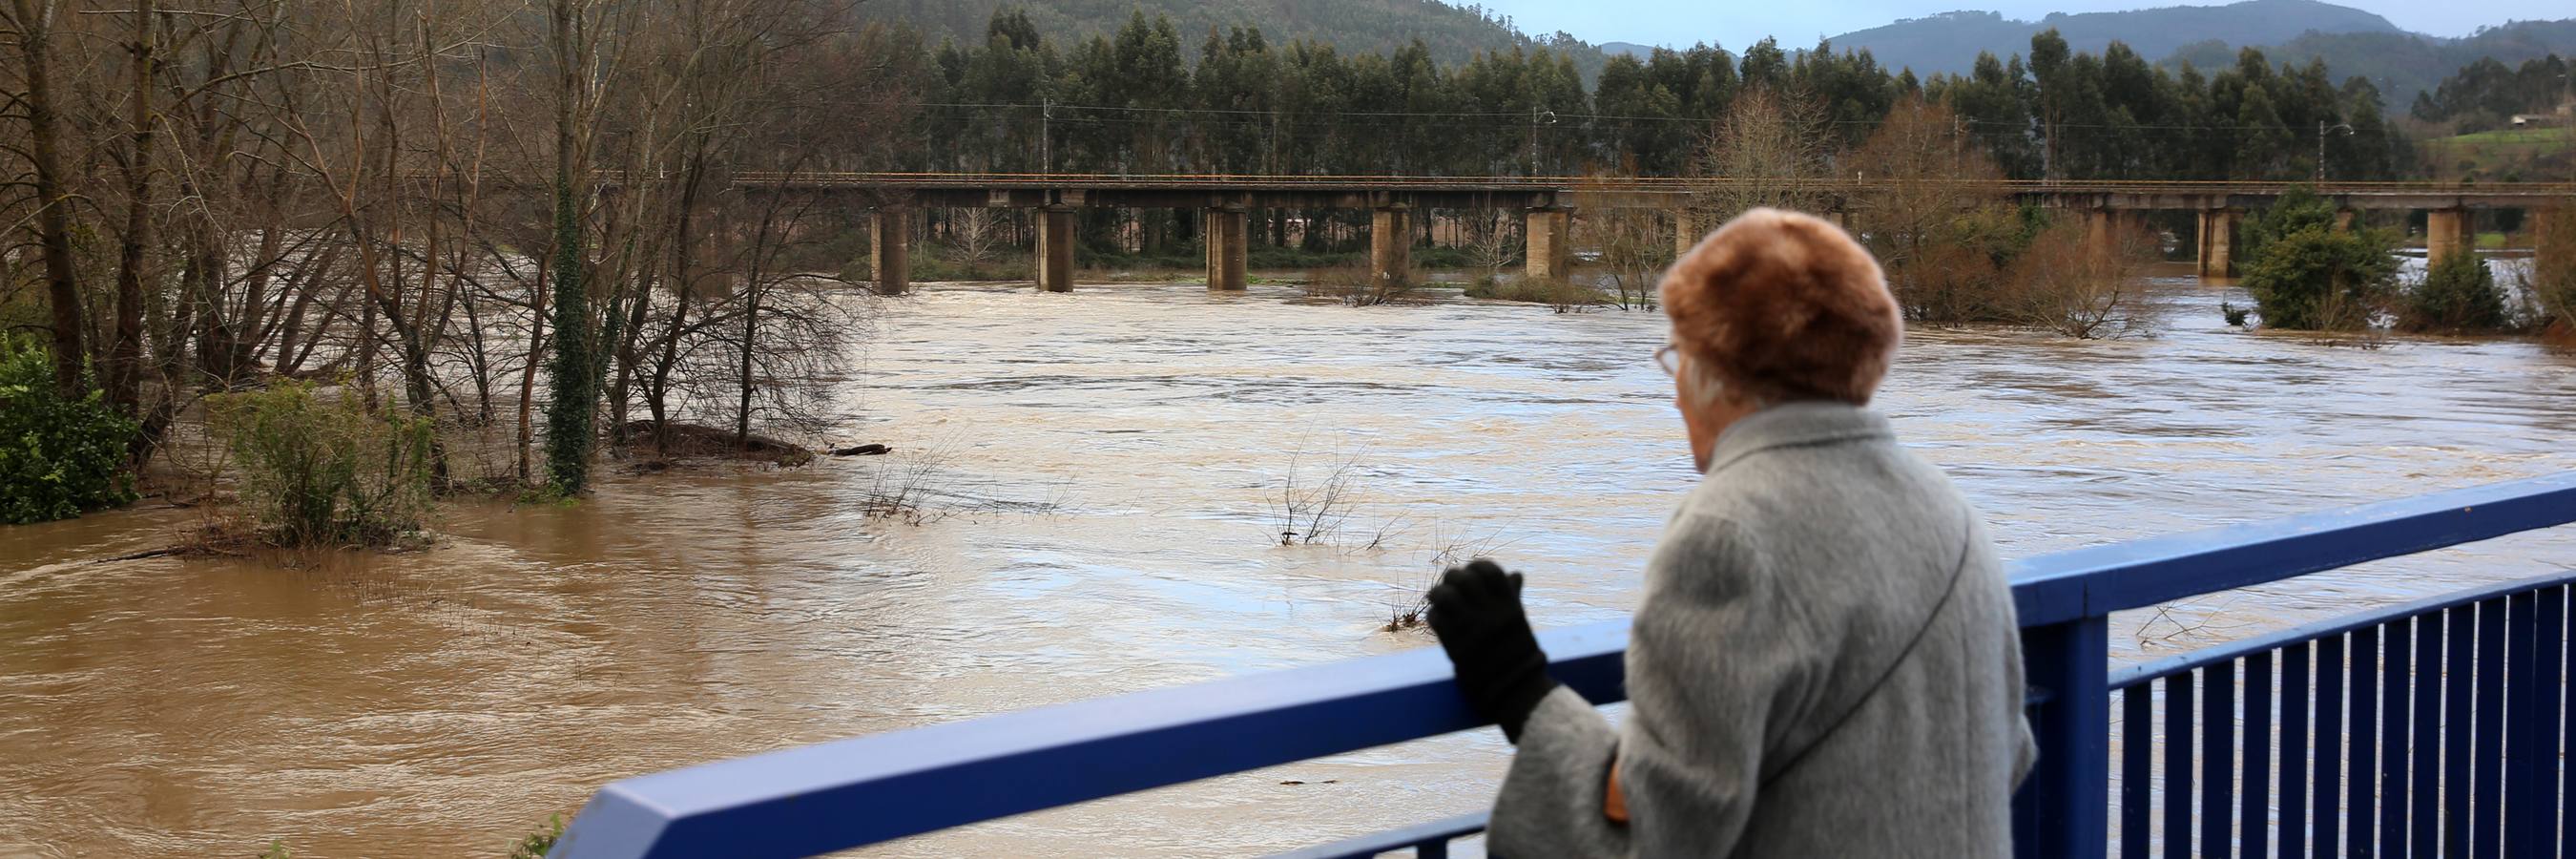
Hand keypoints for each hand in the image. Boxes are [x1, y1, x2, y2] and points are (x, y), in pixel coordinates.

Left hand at [1426, 559, 1557, 742]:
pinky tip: (1438, 619)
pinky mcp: (1454, 645)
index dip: (1478, 566)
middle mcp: (1490, 613)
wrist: (1512, 689)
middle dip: (1452, 577)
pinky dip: (1434, 616)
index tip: (1472, 570)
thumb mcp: (1518, 620)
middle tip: (1449, 583)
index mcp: (1508, 605)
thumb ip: (1513, 595)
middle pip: (1463, 579)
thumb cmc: (1516, 651)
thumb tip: (1516, 574)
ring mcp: (1471, 628)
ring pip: (1444, 596)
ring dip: (1437, 593)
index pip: (1490, 570)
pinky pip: (1436, 619)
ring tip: (1435, 596)